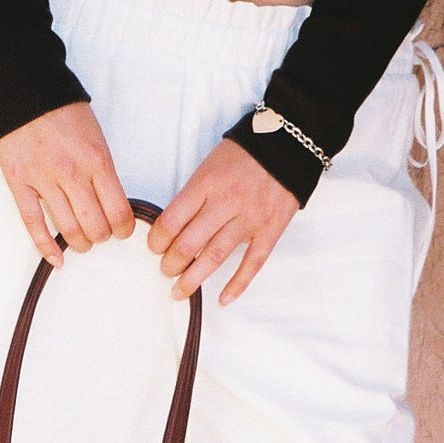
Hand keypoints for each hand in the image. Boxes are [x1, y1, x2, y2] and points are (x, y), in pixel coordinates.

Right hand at [0, 102, 134, 265]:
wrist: (26, 89)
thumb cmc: (64, 111)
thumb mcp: (97, 137)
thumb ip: (104, 172)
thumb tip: (113, 206)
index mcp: (97, 161)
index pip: (119, 212)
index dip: (123, 229)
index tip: (121, 230)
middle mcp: (72, 174)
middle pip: (95, 227)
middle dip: (101, 237)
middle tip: (99, 233)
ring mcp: (43, 180)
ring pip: (68, 230)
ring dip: (79, 244)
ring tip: (81, 242)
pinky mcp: (19, 184)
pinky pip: (34, 224)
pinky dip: (46, 248)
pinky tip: (57, 260)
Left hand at [148, 140, 299, 304]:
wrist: (289, 143)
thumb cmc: (244, 154)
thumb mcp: (210, 164)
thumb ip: (193, 194)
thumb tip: (173, 227)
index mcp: (206, 184)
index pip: (172, 220)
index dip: (157, 240)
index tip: (154, 248)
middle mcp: (226, 202)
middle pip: (189, 243)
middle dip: (171, 263)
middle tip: (165, 271)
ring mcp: (250, 218)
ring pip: (215, 257)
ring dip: (193, 278)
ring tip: (179, 291)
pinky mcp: (270, 230)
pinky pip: (252, 263)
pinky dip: (237, 284)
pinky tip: (223, 299)